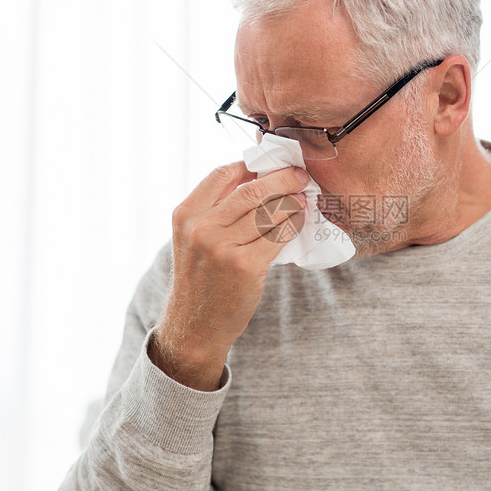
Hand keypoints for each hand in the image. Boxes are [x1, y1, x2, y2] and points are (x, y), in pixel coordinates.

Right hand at [150, 161, 308, 389]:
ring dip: (293, 201)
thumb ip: (215, 209)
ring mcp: (224, 247)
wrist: (195, 325)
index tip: (270, 165)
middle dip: (283, 178)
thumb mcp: (192, 238)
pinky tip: (300, 220)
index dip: (251, 165)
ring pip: (270, 212)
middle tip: (300, 175)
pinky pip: (279, 236)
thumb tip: (257, 179)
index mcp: (186, 214)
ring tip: (303, 198)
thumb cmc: (201, 278)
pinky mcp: (246, 266)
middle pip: (253, 190)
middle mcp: (202, 228)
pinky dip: (294, 224)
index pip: (223, 174)